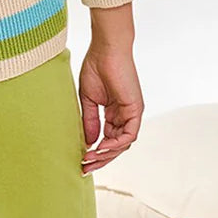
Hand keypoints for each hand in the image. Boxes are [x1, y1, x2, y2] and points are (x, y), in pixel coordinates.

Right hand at [78, 47, 142, 173]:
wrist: (105, 50)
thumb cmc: (96, 68)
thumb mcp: (89, 100)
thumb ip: (90, 122)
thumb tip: (89, 143)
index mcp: (115, 113)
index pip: (108, 140)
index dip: (96, 153)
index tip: (81, 161)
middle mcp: (125, 115)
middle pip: (116, 146)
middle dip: (100, 159)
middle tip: (84, 167)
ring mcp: (132, 113)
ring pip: (123, 144)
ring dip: (106, 154)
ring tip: (89, 159)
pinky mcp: (135, 109)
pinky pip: (128, 135)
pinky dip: (115, 144)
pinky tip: (100, 148)